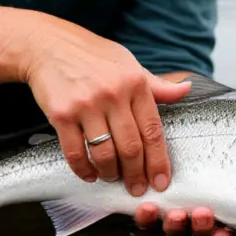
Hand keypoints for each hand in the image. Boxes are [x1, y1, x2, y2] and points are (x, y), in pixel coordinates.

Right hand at [21, 13, 190, 195]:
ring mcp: (86, 105)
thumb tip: (186, 89)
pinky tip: (90, 174)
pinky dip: (84, 169)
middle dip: (136, 175)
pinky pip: (76, 151)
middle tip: (137, 189)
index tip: (161, 181)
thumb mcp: (130, 64)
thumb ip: (156, 85)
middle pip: (131, 147)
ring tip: (113, 178)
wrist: (49, 46)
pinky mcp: (61, 114)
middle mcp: (113, 94)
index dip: (159, 161)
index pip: (153, 130)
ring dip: (111, 173)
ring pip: (105, 153)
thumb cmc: (93, 56)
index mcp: (135, 84)